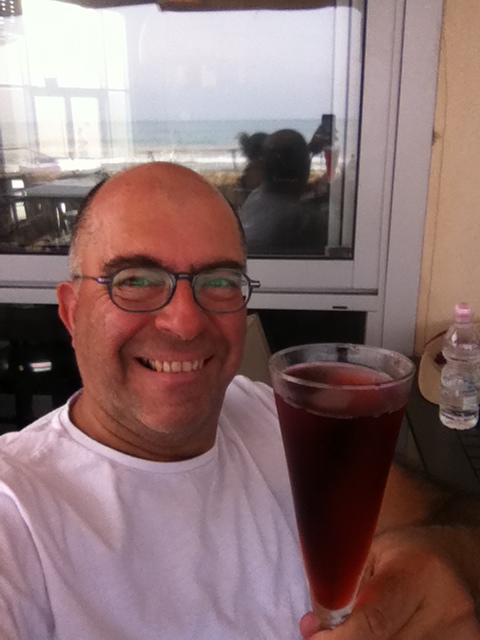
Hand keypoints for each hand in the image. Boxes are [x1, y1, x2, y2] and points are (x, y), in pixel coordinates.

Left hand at [299, 530, 479, 638]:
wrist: (453, 562)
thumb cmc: (402, 555)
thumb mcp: (369, 554)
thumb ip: (340, 586)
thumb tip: (312, 629)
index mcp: (418, 571)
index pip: (374, 621)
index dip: (339, 638)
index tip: (316, 636)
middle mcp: (448, 607)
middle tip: (329, 635)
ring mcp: (463, 635)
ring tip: (359, 630)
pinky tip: (386, 635)